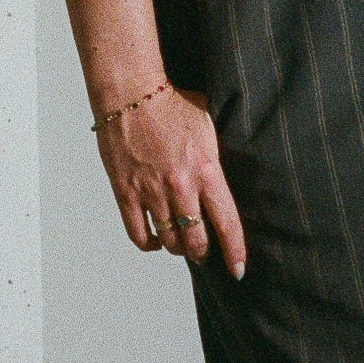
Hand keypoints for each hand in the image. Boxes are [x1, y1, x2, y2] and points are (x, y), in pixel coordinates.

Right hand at [96, 84, 246, 279]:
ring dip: (178, 248)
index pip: (227, 223)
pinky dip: (150, 244)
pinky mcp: (125, 192)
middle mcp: (180, 187)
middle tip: (204, 251)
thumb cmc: (173, 104)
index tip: (238, 270)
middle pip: (196, 241)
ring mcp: (151, 191)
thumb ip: (218, 160)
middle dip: (203, 252)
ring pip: (169, 240)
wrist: (132, 93)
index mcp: (207, 171)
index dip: (235, 252)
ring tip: (181, 244)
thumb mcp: (209, 128)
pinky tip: (157, 241)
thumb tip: (227, 181)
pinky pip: (138, 233)